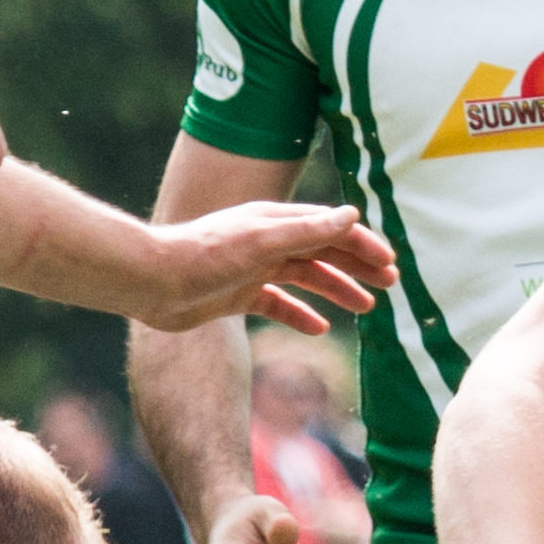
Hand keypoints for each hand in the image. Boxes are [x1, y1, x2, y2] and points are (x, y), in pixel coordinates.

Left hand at [130, 203, 396, 335]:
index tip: (390, 263)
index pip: (330, 228)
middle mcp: (268, 241)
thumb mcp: (262, 240)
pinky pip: (279, 305)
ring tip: (367, 307)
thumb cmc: (205, 256)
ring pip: (306, 278)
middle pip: (323, 251)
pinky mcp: (239, 295)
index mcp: (276, 221)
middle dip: (358, 265)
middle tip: (391, 284)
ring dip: (337, 289)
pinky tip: (320, 328)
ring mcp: (254, 268)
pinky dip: (300, 315)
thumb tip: (351, 215)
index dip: (362, 243)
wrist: (152, 282)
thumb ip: (307, 230)